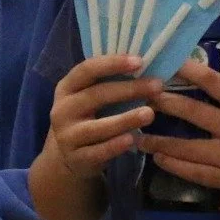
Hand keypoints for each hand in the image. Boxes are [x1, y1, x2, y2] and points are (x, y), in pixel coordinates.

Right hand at [48, 54, 159, 178]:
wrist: (66, 157)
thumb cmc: (85, 118)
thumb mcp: (88, 98)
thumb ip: (108, 83)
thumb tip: (145, 66)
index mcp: (67, 88)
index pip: (87, 70)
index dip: (112, 63)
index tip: (140, 61)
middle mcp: (62, 110)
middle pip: (96, 95)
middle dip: (129, 89)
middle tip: (157, 86)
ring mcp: (67, 135)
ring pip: (97, 127)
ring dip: (125, 119)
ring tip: (150, 114)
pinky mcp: (76, 158)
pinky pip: (98, 151)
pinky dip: (115, 146)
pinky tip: (132, 139)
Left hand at [134, 62, 219, 195]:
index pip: (213, 82)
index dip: (189, 70)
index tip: (168, 63)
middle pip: (191, 113)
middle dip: (162, 103)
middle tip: (140, 96)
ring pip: (186, 148)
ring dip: (158, 141)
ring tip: (137, 135)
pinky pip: (195, 172)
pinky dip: (174, 165)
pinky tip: (158, 159)